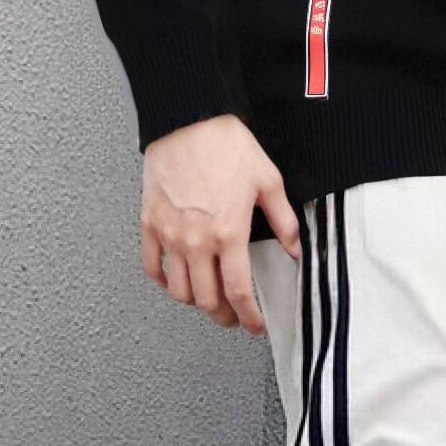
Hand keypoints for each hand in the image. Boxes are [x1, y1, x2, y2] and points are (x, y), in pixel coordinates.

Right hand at [141, 114, 301, 333]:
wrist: (187, 120)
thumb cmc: (225, 145)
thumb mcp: (268, 182)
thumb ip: (285, 222)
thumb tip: (295, 250)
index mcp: (229, 234)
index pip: (238, 293)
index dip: (248, 317)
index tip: (254, 325)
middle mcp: (196, 241)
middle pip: (207, 300)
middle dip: (224, 316)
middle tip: (234, 317)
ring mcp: (170, 235)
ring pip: (179, 291)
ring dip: (196, 303)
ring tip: (209, 301)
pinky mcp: (151, 224)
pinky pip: (153, 267)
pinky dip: (165, 281)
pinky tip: (177, 279)